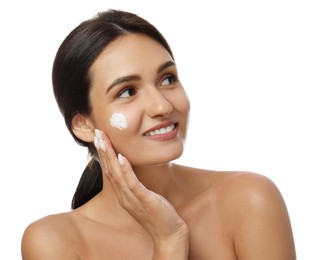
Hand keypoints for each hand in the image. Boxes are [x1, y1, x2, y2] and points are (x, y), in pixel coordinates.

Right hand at [94, 129, 187, 258]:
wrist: (169, 234)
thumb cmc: (158, 214)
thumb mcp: (143, 196)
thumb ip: (135, 185)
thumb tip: (133, 172)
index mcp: (123, 195)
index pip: (110, 171)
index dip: (104, 155)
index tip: (100, 138)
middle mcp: (124, 196)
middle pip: (110, 170)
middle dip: (103, 150)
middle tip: (97, 133)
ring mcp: (132, 199)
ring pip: (117, 174)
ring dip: (110, 156)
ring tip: (104, 140)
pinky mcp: (144, 200)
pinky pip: (132, 183)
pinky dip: (125, 169)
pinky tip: (121, 157)